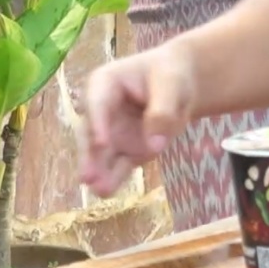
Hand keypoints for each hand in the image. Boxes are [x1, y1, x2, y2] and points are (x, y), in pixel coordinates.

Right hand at [80, 42, 198, 197]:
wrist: (181, 84)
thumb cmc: (170, 75)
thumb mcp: (170, 85)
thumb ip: (162, 111)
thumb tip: (154, 145)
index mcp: (104, 84)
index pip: (97, 103)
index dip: (97, 122)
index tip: (101, 143)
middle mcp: (101, 111)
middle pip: (92, 133)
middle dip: (91, 156)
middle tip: (88, 177)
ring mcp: (112, 133)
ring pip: (102, 155)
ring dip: (99, 172)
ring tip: (99, 190)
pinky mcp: (126, 150)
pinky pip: (118, 166)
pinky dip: (114, 178)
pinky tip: (108, 192)